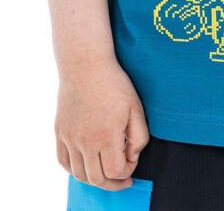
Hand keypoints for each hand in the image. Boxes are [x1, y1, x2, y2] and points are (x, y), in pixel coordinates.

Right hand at [54, 55, 149, 190]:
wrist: (85, 64)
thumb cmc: (114, 84)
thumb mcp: (135, 108)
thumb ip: (139, 137)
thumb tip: (131, 157)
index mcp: (106, 136)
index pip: (116, 172)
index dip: (127, 171)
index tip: (132, 160)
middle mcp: (85, 141)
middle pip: (97, 179)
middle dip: (112, 183)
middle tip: (122, 179)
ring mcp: (69, 138)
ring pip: (79, 174)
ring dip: (94, 179)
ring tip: (104, 172)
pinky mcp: (60, 132)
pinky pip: (63, 162)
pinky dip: (74, 169)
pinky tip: (86, 164)